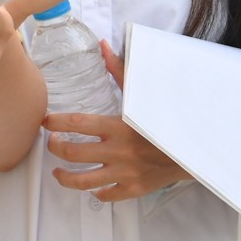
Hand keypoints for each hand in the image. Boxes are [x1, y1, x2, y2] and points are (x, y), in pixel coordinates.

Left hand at [42, 41, 185, 199]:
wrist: (195, 148)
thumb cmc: (165, 118)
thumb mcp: (142, 94)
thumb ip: (119, 70)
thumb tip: (103, 45)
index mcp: (118, 125)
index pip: (75, 123)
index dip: (53, 122)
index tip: (45, 121)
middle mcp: (118, 151)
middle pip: (71, 153)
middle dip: (54, 148)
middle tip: (52, 143)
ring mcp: (125, 172)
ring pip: (82, 181)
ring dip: (64, 176)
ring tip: (57, 171)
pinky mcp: (133, 189)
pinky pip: (105, 195)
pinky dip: (94, 191)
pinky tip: (89, 184)